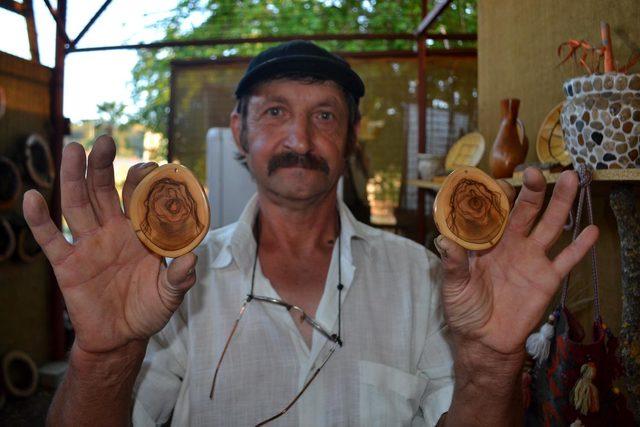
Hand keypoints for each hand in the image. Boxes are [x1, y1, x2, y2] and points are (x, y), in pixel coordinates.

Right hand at [23, 136, 197, 354]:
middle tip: (104, 140)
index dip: (143, 181)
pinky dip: (40, 220)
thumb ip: (180, 277)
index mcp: (139, 233)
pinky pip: (50, 239)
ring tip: (72, 150)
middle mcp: (112, 232)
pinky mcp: (67, 265)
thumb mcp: (170, 295)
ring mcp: (88, 245)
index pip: (139, 199)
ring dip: (73, 178)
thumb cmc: (149, 310)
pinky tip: (33, 197)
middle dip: (103, 165)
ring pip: (77, 205)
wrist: (121, 337)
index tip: (152, 165)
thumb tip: (192, 259)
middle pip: (104, 191)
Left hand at [435, 168, 598, 355]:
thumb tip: (444, 239)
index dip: (493, 197)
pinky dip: (580, 246)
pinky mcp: (547, 278)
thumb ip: (453, 262)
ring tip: (571, 178)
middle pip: (523, 211)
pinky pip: (567, 259)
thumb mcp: (453, 285)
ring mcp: (531, 258)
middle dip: (530, 191)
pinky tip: (591, 229)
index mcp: (485, 242)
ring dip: (560, 203)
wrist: (485, 340)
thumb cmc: (464, 309)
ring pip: (549, 225)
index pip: (492, 212)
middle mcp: (510, 243)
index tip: (494, 184)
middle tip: (534, 172)